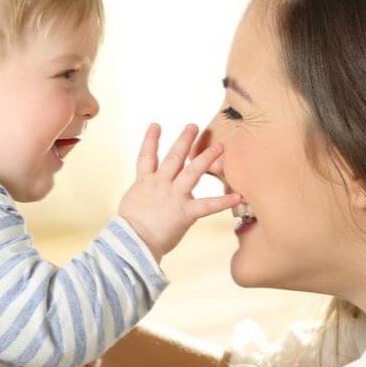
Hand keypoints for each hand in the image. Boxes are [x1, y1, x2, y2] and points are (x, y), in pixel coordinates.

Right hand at [118, 123, 240, 261]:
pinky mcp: (184, 212)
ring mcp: (173, 196)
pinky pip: (207, 205)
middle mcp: (160, 184)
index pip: (146, 156)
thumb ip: (143, 194)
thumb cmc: (129, 229)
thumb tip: (149, 196)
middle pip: (174, 157)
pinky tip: (236, 195)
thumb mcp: (133, 204)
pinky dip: (223, 201)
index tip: (156, 125)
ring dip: (206, 158)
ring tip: (218, 146)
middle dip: (184, 140)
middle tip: (194, 126)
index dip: (151, 139)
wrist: (132, 241)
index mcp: (145, 182)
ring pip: (191, 172)